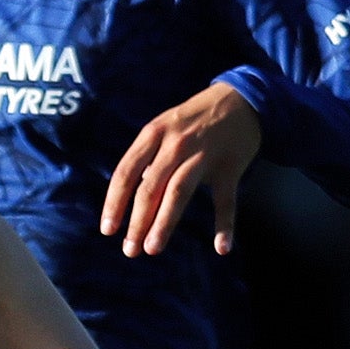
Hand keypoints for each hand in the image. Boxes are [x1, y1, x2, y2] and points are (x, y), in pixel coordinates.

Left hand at [98, 80, 262, 256]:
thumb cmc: (194, 118)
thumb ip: (148, 157)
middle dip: (138, 221)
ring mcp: (203, 155)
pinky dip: (225, 224)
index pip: (126, 172)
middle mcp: (175, 144)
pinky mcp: (229, 167)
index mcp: (154, 133)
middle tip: (130, 250)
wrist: (242, 98)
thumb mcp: (164, 125)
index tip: (107, 230)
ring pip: (178, 192)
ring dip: (164, 223)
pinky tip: (221, 248)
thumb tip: (133, 193)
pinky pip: (225, 200)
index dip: (115, 203)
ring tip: (152, 248)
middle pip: (150, 187)